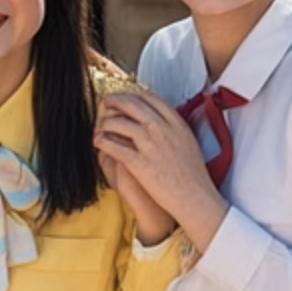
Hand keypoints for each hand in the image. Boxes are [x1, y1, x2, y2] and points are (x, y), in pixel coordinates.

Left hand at [93, 86, 219, 249]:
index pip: (150, 97)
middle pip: (132, 105)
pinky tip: (98, 142)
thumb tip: (164, 119)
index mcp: (175, 122)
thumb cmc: (193, 175)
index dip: (133, 94)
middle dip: (116, 100)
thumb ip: (175, 127)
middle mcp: (162, 129)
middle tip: (107, 102)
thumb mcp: (189, 141)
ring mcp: (150, 145)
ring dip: (106, 122)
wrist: (194, 196)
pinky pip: (115, 147)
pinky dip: (103, 141)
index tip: (125, 96)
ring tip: (100, 126)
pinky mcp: (139, 163)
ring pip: (120, 123)